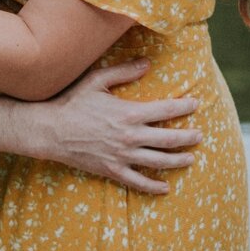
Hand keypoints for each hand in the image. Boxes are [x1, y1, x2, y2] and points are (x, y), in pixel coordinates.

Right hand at [24, 60, 203, 195]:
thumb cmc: (72, 102)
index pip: (166, 109)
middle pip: (169, 139)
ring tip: (190, 158)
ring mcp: (122, 156)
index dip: (184, 107)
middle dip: (188, 137)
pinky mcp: (111, 170)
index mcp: (130, 113)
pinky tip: (165, 188)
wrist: (49, 131)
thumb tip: (147, 62)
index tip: (196, 105)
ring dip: (177, 160)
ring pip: (158, 161)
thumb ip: (124, 71)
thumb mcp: (97, 80)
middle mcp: (130, 136)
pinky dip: (153, 186)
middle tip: (200, 136)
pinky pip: (137, 181)